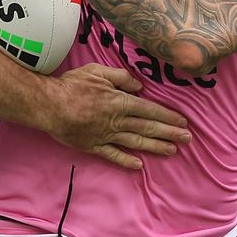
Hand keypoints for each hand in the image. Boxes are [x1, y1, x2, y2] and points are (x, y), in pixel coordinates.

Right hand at [44, 64, 189, 168]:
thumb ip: (121, 77)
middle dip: (170, 133)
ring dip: (155, 147)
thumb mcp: (98, 71)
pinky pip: (113, 155)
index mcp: (120, 102)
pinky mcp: (93, 146)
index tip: (183, 122)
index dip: (168, 116)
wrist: (49, 106)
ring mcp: (105, 135)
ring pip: (136, 143)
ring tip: (172, 150)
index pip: (150, 110)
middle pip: (148, 128)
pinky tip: (138, 165)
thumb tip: (138, 86)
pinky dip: (126, 161)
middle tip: (187, 139)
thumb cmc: (72, 86)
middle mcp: (117, 121)